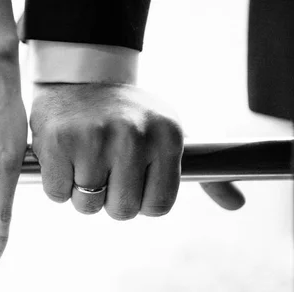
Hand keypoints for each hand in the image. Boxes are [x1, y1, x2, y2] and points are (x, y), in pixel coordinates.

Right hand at [30, 83, 243, 217]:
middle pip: (121, 211)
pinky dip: (57, 183)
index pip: (157, 207)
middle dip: (110, 198)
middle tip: (104, 169)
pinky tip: (64, 157)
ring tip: (84, 159)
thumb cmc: (129, 118)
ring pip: (86, 205)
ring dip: (81, 191)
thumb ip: (206, 174)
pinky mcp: (57, 142)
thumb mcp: (170, 137)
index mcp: (168, 137)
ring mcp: (93, 138)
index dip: (140, 200)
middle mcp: (133, 137)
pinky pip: (56, 194)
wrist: (80, 79)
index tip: (132, 179)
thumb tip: (237, 204)